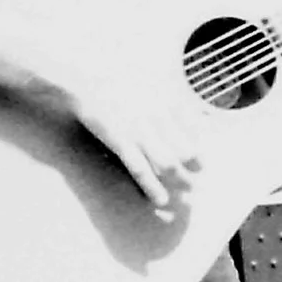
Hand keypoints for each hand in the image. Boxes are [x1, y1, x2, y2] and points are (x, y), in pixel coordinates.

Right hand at [33, 67, 204, 212]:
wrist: (81, 85)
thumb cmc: (112, 83)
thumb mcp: (145, 81)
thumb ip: (165, 95)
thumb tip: (191, 111)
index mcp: (164, 100)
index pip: (193, 129)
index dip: (199, 146)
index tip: (200, 158)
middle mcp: (156, 116)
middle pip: (185, 149)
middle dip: (194, 167)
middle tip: (195, 179)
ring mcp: (138, 130)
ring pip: (167, 163)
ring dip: (179, 181)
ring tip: (185, 192)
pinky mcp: (121, 142)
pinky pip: (140, 169)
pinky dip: (152, 187)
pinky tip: (160, 200)